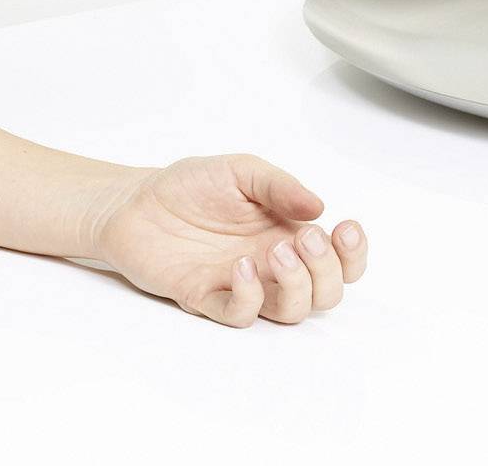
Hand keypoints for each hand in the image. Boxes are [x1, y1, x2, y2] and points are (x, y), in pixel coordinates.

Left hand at [87, 153, 367, 326]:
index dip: (353, 254)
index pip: (340, 261)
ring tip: (276, 250)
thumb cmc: (190, 187)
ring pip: (292, 311)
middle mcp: (272, 266)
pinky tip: (240, 267)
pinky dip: (249, 298)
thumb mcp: (240, 171)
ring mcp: (243, 285)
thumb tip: (319, 206)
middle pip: (325, 292)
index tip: (346, 228)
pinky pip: (240, 315)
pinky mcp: (207, 297)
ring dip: (295, 285)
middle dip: (327, 270)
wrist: (134, 201)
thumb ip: (279, 185)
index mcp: (288, 234)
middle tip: (307, 238)